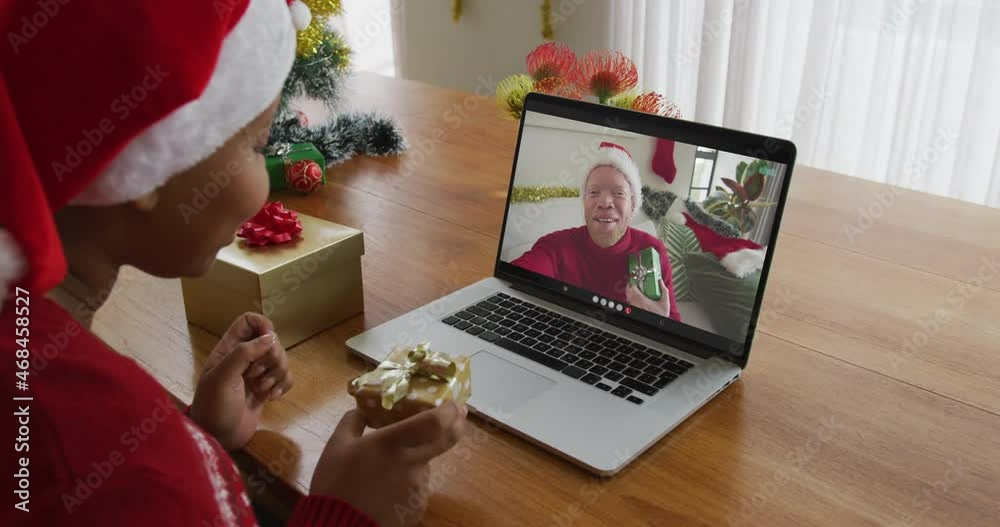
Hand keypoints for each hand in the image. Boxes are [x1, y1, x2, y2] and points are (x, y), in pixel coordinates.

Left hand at [189, 313, 293, 449]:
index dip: (262, 325)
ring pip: (281, 359)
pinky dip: (283, 386)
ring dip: (277, 374)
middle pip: (271, 340)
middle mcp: (244, 357)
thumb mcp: (222, 377)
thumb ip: (243, 353)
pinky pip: (286, 377)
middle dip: (272, 357)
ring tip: (262, 390)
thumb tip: (270, 337)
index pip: (249, 321)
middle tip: (257, 375)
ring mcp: (256, 374)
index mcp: (229, 348)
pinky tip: (271, 398)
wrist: (217, 439)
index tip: (268, 341)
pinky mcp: (267, 389)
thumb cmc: (214, 407)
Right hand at [311, 401, 468, 526]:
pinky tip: (387, 489)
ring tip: (387, 471)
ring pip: (426, 464)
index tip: (453, 403)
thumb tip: (364, 410)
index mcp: (392, 443)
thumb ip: (353, 421)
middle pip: (447, 440)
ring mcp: (418, 487)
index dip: (450, 411)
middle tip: (456, 417)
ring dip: (417, 460)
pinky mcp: (418, 506)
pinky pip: (418, 487)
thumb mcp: (337, 445)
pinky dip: (408, 483)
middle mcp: (412, 463)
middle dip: (456, 425)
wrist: (338, 526)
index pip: (435, 422)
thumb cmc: (335, 483)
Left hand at [626, 279, 671, 317]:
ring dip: (630, 292)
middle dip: (629, 286)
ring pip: (628, 297)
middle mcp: (637, 303)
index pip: (633, 288)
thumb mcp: (665, 301)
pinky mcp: (635, 310)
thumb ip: (664, 290)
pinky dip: (631, 298)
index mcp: (642, 300)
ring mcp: (635, 307)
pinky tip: (635, 297)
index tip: (636, 280)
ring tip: (634, 289)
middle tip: (633, 283)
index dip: (633, 283)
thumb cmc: (661, 314)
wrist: (659, 324)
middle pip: (628, 292)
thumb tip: (660, 282)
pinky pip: (630, 302)